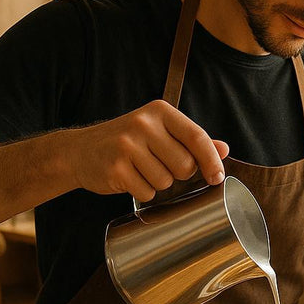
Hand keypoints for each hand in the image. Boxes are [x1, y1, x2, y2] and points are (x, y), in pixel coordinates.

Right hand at [64, 99, 228, 201]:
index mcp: (159, 111)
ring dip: (158, 184)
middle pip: (184, 165)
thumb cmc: (127, 142)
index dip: (211, 160)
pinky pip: (146, 192)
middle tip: (159, 166)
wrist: (80, 151)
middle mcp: (143, 124)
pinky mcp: (115, 168)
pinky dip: (142, 192)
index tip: (217, 177)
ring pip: (165, 182)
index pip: (196, 137)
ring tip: (141, 170)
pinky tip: (129, 179)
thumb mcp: (159, 132)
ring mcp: (127, 145)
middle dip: (178, 174)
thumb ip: (190, 140)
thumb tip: (224, 149)